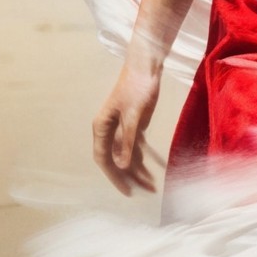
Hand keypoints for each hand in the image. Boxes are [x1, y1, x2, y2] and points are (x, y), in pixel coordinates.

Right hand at [92, 57, 161, 195]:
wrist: (147, 66)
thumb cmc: (136, 86)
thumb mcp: (133, 115)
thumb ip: (128, 140)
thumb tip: (122, 166)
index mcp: (102, 127)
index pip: (103, 159)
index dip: (114, 177)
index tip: (127, 191)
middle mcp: (109, 130)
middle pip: (116, 160)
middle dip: (129, 176)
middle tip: (145, 191)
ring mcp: (122, 128)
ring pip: (127, 155)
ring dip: (139, 169)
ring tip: (152, 185)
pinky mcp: (135, 124)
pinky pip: (137, 147)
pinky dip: (144, 157)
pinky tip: (154, 168)